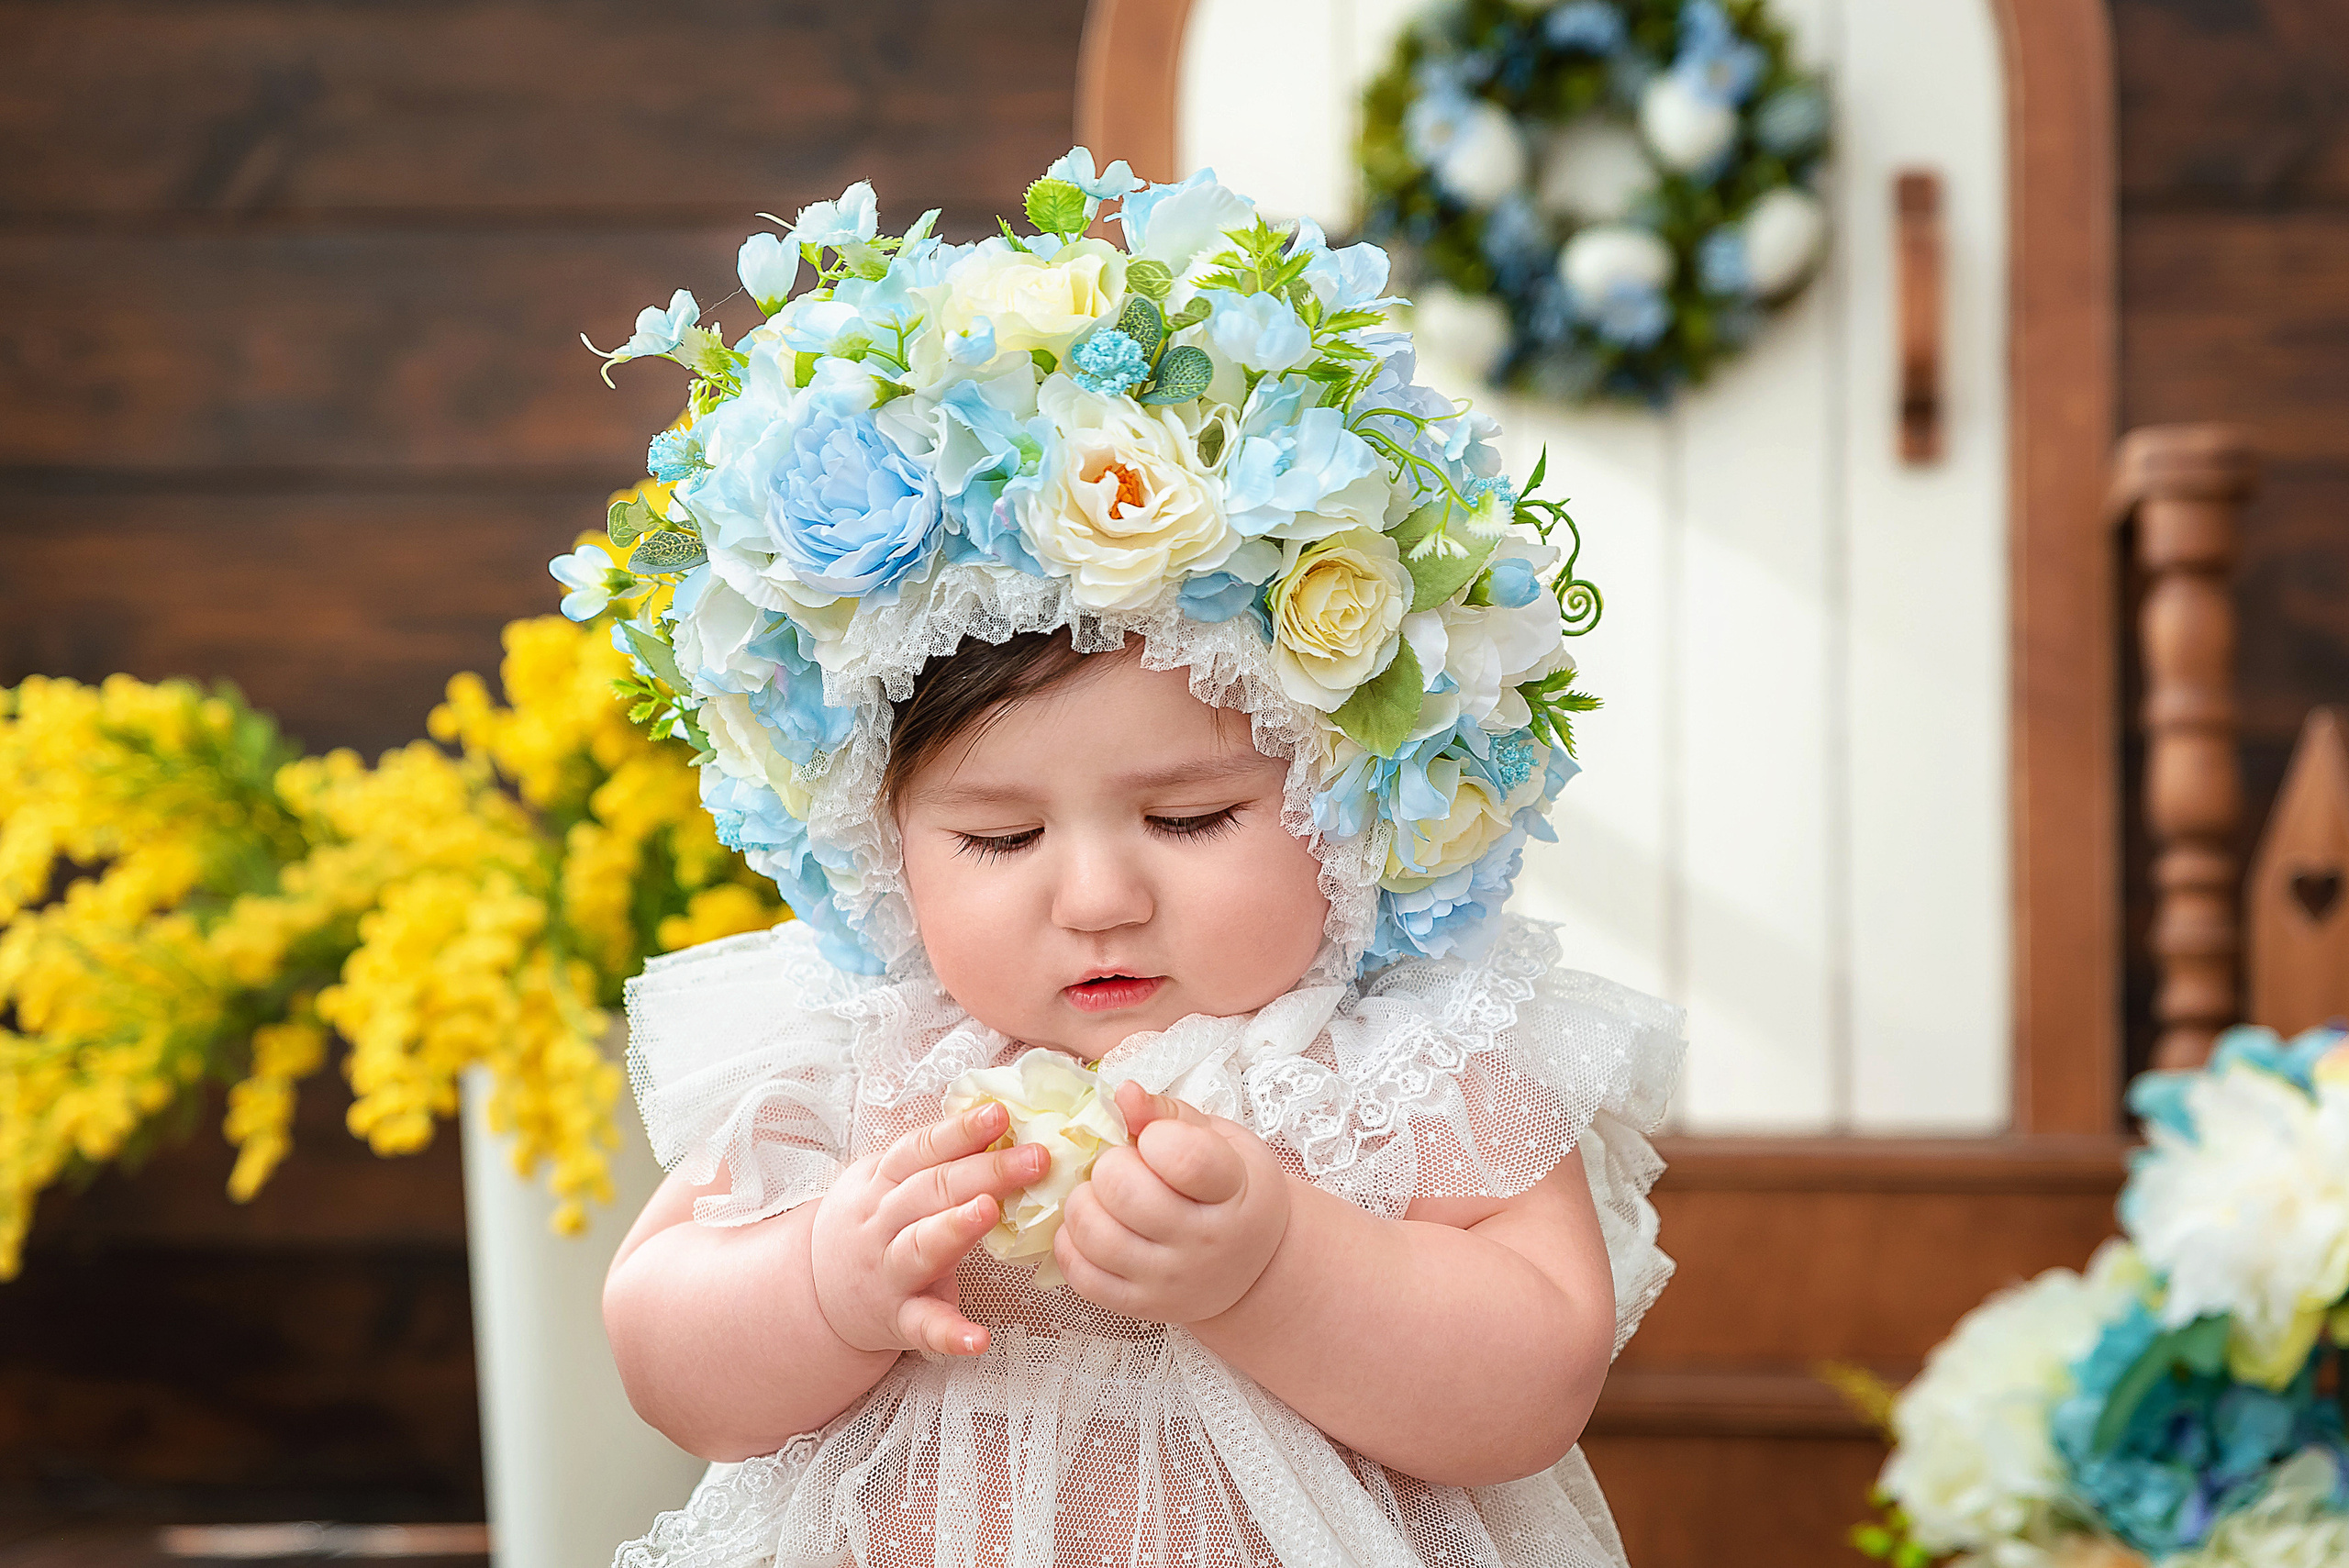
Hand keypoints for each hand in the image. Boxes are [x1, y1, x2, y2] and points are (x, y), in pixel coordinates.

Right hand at [808, 1101, 1048, 1356]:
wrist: (814, 1294)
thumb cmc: (872, 1226)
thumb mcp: (886, 1184)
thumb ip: (934, 1159)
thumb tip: (1001, 1120)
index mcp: (881, 1182)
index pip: (922, 1150)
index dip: (960, 1132)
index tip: (1000, 1114)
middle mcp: (881, 1223)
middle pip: (932, 1190)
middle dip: (985, 1171)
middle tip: (1035, 1159)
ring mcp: (888, 1272)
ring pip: (920, 1246)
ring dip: (955, 1228)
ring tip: (989, 1211)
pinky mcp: (897, 1319)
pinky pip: (924, 1326)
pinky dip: (950, 1334)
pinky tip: (978, 1339)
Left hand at [1052, 1082, 1290, 1324]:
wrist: (1253, 1267)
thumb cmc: (1232, 1190)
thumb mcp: (1220, 1141)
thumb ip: (1168, 1114)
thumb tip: (1123, 1093)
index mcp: (1233, 1190)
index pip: (1184, 1158)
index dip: (1155, 1137)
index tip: (1155, 1140)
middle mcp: (1204, 1243)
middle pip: (1124, 1192)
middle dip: (1111, 1166)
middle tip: (1124, 1167)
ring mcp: (1169, 1280)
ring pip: (1094, 1233)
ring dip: (1084, 1201)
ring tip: (1102, 1195)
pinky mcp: (1139, 1306)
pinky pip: (1081, 1274)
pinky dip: (1072, 1242)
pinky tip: (1093, 1225)